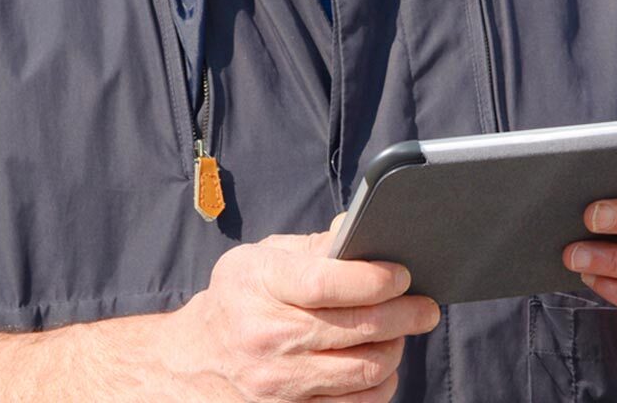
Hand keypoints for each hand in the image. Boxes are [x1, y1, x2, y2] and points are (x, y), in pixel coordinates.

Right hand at [161, 214, 439, 401]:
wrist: (191, 362)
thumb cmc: (237, 300)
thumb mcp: (259, 259)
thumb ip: (313, 246)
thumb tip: (360, 230)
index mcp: (259, 286)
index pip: (326, 283)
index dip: (374, 279)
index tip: (403, 275)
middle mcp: (265, 338)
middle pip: (357, 330)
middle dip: (405, 315)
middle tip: (425, 307)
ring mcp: (276, 384)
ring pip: (364, 371)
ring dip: (394, 350)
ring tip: (399, 334)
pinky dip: (379, 385)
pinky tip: (379, 366)